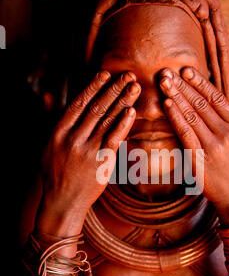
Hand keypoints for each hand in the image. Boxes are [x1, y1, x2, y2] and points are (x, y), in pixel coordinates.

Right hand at [37, 70, 140, 229]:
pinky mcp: (100, 163)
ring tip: (134, 87)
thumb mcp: (46, 143)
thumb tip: (47, 94)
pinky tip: (132, 111)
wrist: (62, 201)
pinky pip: (113, 139)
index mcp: (58, 132)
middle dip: (113, 89)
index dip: (92, 87)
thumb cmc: (54, 171)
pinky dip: (123, 124)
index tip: (106, 74)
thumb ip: (50, 117)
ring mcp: (87, 151)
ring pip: (106, 120)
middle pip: (95, 108)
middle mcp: (72, 139)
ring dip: (122, 101)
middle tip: (128, 75)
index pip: (77, 103)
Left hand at [159, 67, 228, 225]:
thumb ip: (227, 122)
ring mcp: (215, 145)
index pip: (217, 98)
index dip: (200, 82)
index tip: (186, 70)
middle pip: (202, 103)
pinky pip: (185, 132)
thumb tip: (208, 100)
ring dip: (176, 96)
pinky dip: (175, 116)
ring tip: (163, 81)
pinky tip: (167, 104)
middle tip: (167, 71)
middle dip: (183, 85)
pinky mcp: (201, 158)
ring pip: (192, 114)